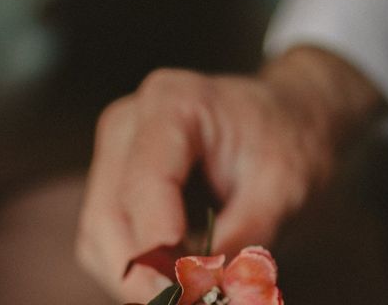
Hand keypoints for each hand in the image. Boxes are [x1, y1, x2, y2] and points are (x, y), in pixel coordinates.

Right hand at [76, 46, 382, 302]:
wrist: (285, 121)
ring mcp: (118, 150)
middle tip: (194, 302)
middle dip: (145, 274)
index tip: (187, 288)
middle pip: (108, 214)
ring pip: (99, 234)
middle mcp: (130, 122)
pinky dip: (136, 269)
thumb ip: (245, 236)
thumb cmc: (289, 141)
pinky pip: (106, 238)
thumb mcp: (283, 187)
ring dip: (137, 278)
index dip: (158, 245)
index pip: (146, 182)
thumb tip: (209, 289)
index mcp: (172, 103)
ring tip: (193, 292)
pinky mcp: (116, 178)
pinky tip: (177, 277)